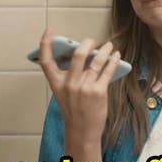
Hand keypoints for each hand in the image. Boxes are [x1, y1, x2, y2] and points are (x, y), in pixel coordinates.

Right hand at [38, 27, 119, 148]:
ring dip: (105, 50)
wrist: (82, 131)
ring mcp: (84, 88)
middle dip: (88, 43)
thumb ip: (71, 75)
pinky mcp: (98, 91)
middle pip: (77, 55)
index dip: (45, 43)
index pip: (46, 61)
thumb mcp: (65, 93)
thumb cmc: (75, 110)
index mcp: (57, 84)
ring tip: (110, 46)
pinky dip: (114, 60)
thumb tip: (86, 55)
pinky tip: (116, 55)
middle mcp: (69, 84)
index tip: (48, 30)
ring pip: (96, 60)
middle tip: (92, 41)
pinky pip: (107, 70)